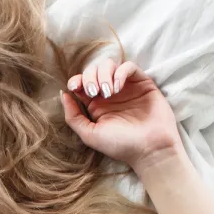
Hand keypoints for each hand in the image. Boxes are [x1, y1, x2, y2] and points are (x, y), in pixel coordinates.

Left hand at [60, 60, 182, 169]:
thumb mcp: (90, 134)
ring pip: (109, 64)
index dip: (76, 80)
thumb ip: (73, 116)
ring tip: (108, 92)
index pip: (81, 83)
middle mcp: (109, 93)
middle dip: (90, 77)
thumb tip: (63, 94)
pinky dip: (120, 73)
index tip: (75, 87)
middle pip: (93, 70)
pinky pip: (129, 66)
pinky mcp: (142, 83)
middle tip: (94, 93)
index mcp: (96, 104)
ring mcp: (126, 87)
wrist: (150, 149)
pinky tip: (118, 87)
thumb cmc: (120, 145)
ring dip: (104, 74)